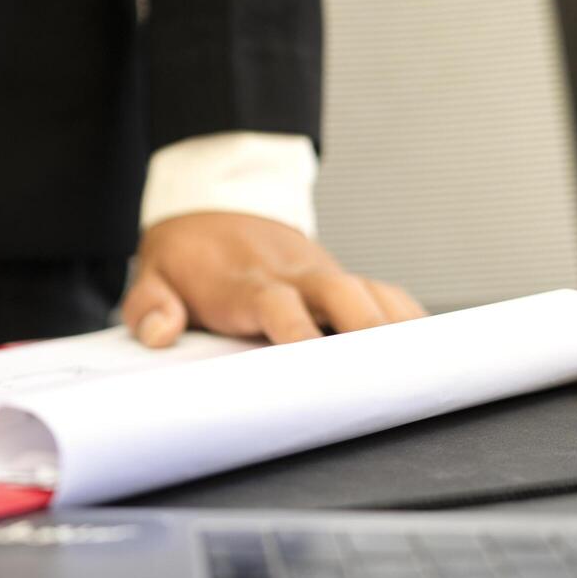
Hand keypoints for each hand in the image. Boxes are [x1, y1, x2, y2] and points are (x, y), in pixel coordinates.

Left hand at [122, 213, 424, 345]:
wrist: (211, 208)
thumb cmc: (185, 257)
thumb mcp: (150, 274)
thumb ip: (148, 305)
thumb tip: (158, 334)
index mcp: (245, 281)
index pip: (276, 302)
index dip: (295, 328)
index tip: (310, 357)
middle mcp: (292, 275)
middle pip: (340, 293)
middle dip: (365, 328)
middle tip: (386, 369)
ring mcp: (321, 275)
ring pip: (371, 292)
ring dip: (396, 327)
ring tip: (423, 367)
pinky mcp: (341, 279)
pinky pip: (384, 293)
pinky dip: (407, 316)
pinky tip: (428, 349)